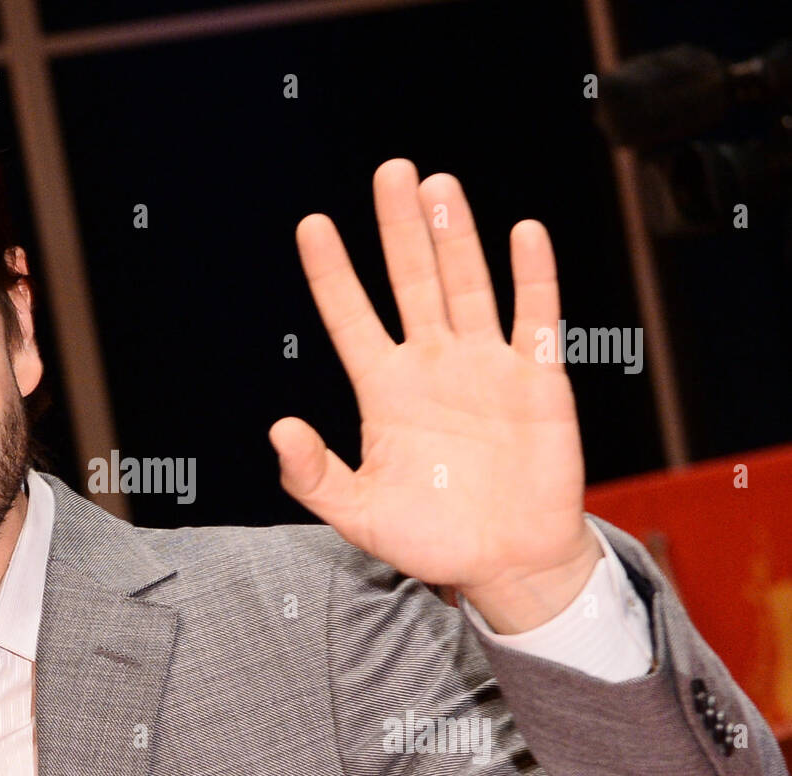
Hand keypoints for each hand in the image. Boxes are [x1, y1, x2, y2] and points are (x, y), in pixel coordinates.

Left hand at [270, 158, 600, 632]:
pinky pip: (535, 318)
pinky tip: (522, 233)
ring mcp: (485, 367)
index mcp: (384, 391)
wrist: (509, 564)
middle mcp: (431, 366)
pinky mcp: (537, 380)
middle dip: (399, 228)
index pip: (351, 318)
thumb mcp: (358, 515)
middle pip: (411, 281)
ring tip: (440, 186)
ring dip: (456, 236)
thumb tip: (278, 429)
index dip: (332, 272)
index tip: (311, 225)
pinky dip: (532, 277)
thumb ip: (313, 477)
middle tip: (390, 172)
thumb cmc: (431, 540)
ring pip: (468, 286)